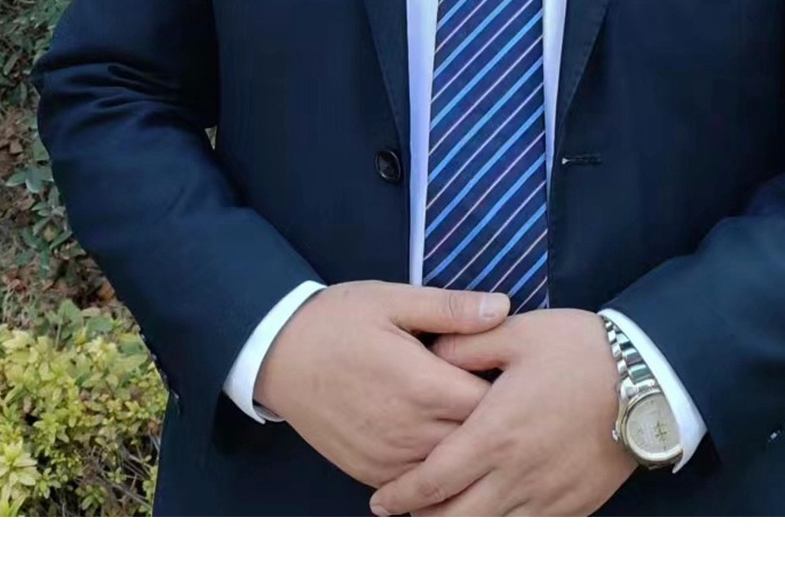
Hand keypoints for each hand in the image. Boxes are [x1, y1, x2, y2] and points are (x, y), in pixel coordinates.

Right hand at [258, 282, 507, 487]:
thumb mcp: (392, 300)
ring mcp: (389, 458)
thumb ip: (451, 308)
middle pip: (478, 441)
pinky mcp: (371, 472)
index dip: (509, 391)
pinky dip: (435, 468)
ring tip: (470, 421)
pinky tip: (438, 441)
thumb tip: (503, 307)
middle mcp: (410, 431)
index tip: (509, 374)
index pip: (494, 404)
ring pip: (451, 469)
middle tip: (499, 399)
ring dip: (465, 448)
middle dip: (493, 422)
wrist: (275, 354)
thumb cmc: (336, 321)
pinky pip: (419, 483)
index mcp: (423, 385)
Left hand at [371, 308, 634, 515]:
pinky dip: (501, 533)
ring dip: (458, 531)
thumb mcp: (519, 333)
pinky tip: (490, 521)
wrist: (651, 378)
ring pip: (488, 535)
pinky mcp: (574, 507)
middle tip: (404, 515)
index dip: (400, 497)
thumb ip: (465, 344)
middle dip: (422, 523)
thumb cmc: (583, 351)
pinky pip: (528, 534)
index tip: (381, 500)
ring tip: (441, 520)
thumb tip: (430, 352)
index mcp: (495, 434)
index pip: (432, 482)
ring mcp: (548, 497)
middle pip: (453, 522)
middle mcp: (517, 475)